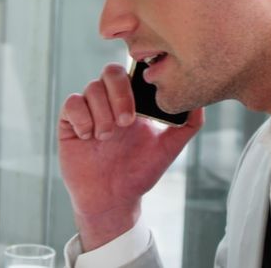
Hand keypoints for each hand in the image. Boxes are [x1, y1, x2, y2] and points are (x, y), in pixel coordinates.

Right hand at [58, 63, 203, 249]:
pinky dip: (82, 119)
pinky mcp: (70, 122)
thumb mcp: (169, 148)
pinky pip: (71, 104)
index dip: (138, 76)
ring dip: (102, 112)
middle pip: (111, 71)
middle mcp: (110, 101)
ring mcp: (90, 110)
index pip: (133, 71)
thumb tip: (200, 102)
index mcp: (133, 100)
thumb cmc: (140, 171)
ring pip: (91, 88)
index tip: (145, 99)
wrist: (113, 198)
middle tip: (127, 122)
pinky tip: (89, 138)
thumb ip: (188, 124)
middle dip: (120, 95)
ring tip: (108, 138)